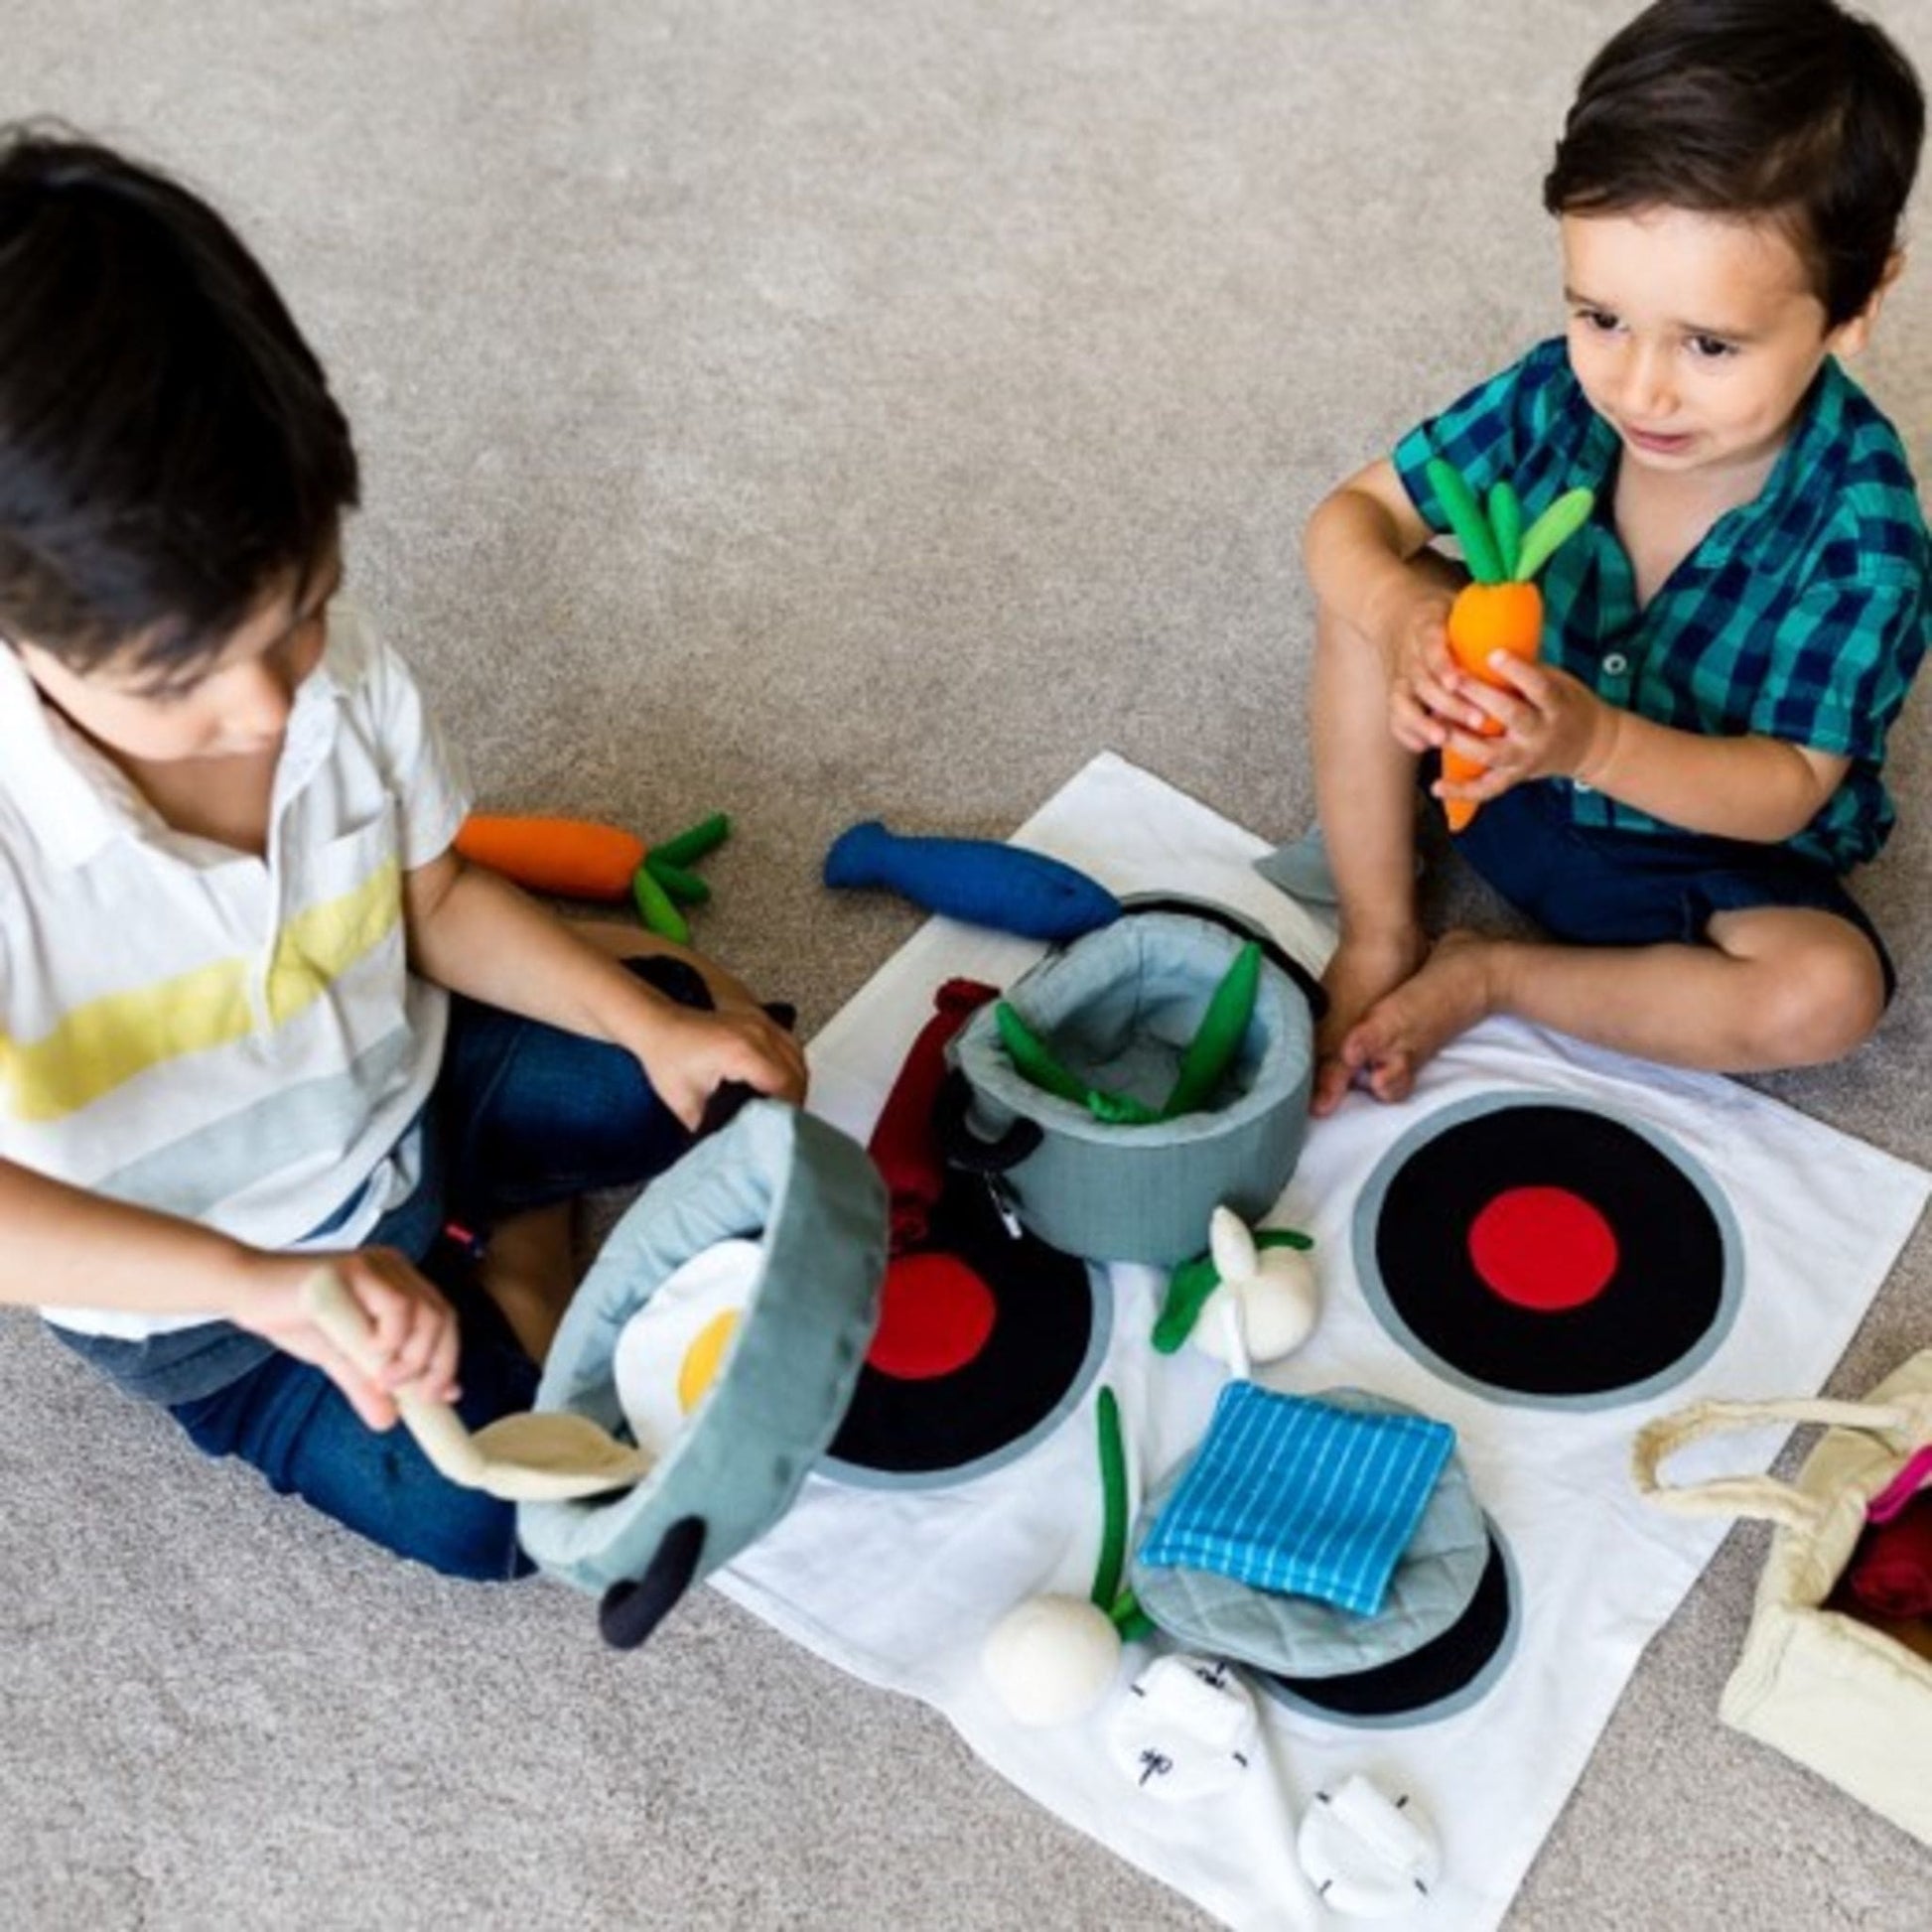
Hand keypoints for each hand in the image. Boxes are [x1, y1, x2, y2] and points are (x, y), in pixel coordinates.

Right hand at [225, 1246, 462, 1429]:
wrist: (245, 1292)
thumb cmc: (293, 1317)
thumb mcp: (338, 1357)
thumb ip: (366, 1384)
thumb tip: (388, 1421)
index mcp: (398, 1283)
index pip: (442, 1320)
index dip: (447, 1359)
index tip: (439, 1396)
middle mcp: (394, 1268)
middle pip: (441, 1317)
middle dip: (434, 1364)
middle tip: (414, 1395)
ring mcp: (375, 1265)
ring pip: (423, 1312)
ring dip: (412, 1356)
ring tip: (385, 1380)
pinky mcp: (353, 1268)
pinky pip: (393, 1304)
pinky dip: (390, 1338)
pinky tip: (369, 1354)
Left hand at [632, 999, 808, 1130]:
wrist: (658, 1025)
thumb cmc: (667, 1056)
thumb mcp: (685, 1104)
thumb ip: (711, 1128)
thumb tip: (731, 1145)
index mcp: (742, 1052)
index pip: (785, 1085)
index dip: (788, 1110)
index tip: (782, 1128)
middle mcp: (757, 1034)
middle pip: (798, 1072)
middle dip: (796, 1100)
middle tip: (784, 1123)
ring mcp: (760, 1023)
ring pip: (798, 1057)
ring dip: (796, 1082)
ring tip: (784, 1105)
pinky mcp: (758, 1022)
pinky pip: (789, 1045)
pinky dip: (791, 1066)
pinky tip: (781, 1082)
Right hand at [1375, 581, 1482, 754]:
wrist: (1394, 613)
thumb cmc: (1441, 613)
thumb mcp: (1458, 603)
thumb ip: (1484, 616)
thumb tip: (1523, 627)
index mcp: (1425, 627)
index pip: (1430, 647)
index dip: (1442, 666)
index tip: (1458, 682)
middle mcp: (1408, 654)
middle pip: (1422, 683)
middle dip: (1448, 704)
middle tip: (1478, 720)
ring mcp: (1399, 677)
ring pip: (1403, 704)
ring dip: (1424, 724)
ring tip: (1445, 739)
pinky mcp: (1395, 694)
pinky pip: (1395, 717)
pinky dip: (1407, 732)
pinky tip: (1425, 745)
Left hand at [1432, 653, 1619, 803]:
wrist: (1591, 745)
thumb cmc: (1565, 703)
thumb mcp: (1557, 681)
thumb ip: (1524, 672)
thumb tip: (1484, 641)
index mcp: (1555, 705)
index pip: (1538, 686)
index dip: (1517, 670)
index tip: (1493, 652)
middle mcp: (1540, 734)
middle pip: (1510, 716)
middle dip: (1480, 697)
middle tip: (1453, 679)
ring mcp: (1526, 758)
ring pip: (1491, 753)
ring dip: (1462, 741)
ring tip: (1436, 727)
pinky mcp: (1515, 777)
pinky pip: (1487, 789)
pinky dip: (1462, 791)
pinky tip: (1436, 787)